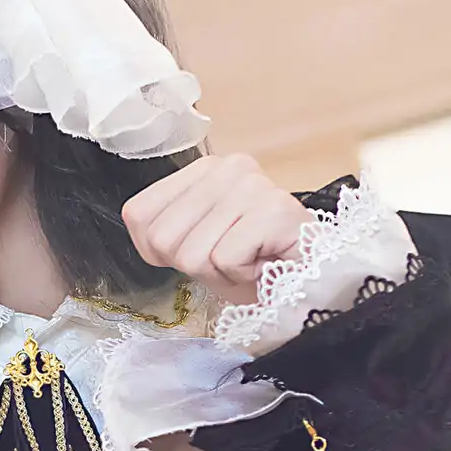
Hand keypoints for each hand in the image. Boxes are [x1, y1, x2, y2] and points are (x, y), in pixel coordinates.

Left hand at [121, 152, 310, 303]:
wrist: (312, 283)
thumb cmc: (256, 265)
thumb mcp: (198, 244)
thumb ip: (167, 230)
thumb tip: (146, 235)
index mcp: (204, 169)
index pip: (138, 213)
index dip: (158, 251)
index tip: (200, 254)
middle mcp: (229, 167)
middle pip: (162, 238)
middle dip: (193, 266)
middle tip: (230, 262)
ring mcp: (254, 185)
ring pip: (191, 254)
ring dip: (220, 275)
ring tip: (250, 264)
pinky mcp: (274, 210)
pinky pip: (224, 260)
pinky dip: (241, 277)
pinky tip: (264, 266)